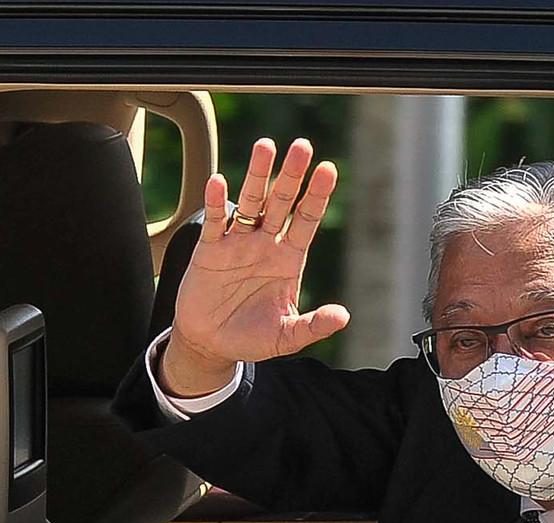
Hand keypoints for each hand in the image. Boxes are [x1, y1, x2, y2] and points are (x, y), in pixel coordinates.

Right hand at [159, 138, 348, 396]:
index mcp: (288, 259)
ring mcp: (238, 244)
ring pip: (250, 202)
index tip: (328, 169)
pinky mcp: (210, 250)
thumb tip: (343, 316)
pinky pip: (216, 222)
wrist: (210, 344)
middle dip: (291, 175)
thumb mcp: (286, 337)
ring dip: (257, 175)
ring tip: (265, 146)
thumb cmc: (251, 338)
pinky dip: (216, 202)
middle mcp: (265, 245)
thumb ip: (312, 325)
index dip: (317, 195)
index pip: (307, 220)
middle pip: (281, 202)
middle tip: (302, 147)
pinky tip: (219, 181)